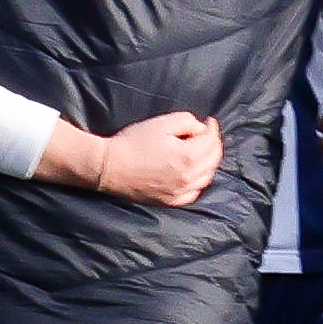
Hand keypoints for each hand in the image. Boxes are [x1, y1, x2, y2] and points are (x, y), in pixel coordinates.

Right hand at [89, 112, 221, 206]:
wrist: (109, 167)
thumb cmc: (133, 143)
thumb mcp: (161, 123)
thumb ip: (187, 122)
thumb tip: (201, 130)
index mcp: (187, 157)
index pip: (212, 142)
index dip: (212, 129)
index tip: (209, 121)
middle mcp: (188, 178)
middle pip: (213, 160)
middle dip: (213, 144)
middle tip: (207, 134)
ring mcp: (180, 193)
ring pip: (207, 178)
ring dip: (208, 162)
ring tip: (201, 151)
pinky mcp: (170, 202)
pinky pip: (194, 193)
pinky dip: (198, 182)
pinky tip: (193, 174)